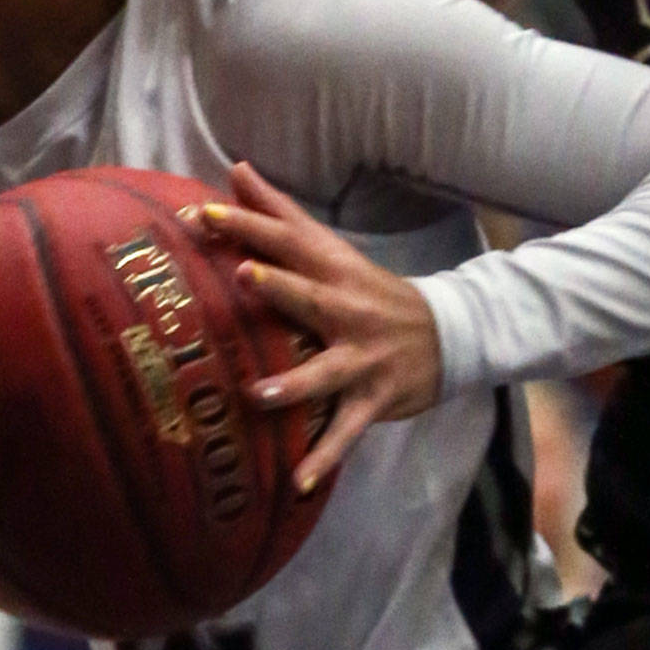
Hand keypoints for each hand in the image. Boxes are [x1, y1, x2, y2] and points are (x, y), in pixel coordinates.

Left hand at [184, 162, 442, 491]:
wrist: (449, 333)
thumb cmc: (370, 290)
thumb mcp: (330, 248)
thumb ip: (280, 211)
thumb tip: (236, 167)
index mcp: (332, 271)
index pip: (287, 242)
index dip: (246, 226)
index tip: (200, 214)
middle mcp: (347, 309)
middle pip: (309, 295)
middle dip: (279, 287)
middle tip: (242, 275)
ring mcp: (362, 357)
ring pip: (326, 371)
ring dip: (295, 384)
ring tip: (259, 394)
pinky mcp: (373, 398)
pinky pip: (346, 432)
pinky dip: (324, 457)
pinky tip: (297, 482)